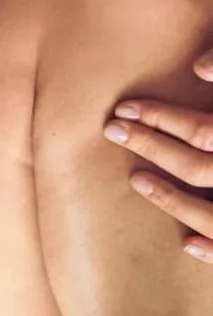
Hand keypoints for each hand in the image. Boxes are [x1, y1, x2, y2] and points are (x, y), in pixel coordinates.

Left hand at [104, 49, 212, 262]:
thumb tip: (198, 67)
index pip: (202, 129)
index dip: (161, 117)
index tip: (122, 108)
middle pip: (200, 165)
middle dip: (153, 146)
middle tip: (112, 130)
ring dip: (172, 198)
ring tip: (136, 179)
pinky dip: (212, 248)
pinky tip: (185, 243)